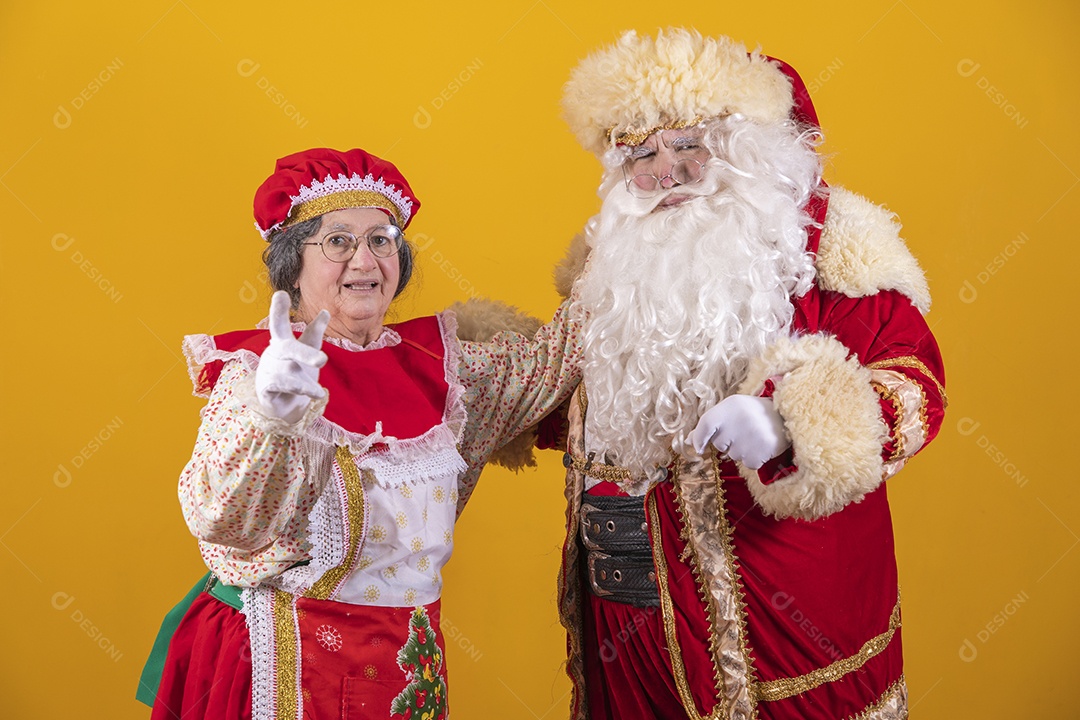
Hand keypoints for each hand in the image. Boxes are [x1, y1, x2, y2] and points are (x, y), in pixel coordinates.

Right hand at [254, 291, 329, 423]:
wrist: (285, 405)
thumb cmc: (296, 373)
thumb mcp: (306, 351)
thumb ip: (314, 333)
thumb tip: (325, 311)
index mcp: (282, 342)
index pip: (280, 325)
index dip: (279, 310)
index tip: (281, 294)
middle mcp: (273, 355)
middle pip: (288, 350)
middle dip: (305, 353)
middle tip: (323, 360)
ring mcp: (267, 372)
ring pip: (287, 376)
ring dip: (305, 384)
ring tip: (319, 392)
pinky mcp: (265, 390)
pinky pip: (281, 390)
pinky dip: (300, 392)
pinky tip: (317, 395)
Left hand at [691, 395, 790, 468]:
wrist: (787, 417)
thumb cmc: (753, 413)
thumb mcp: (731, 410)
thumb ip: (709, 425)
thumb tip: (687, 441)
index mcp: (730, 406)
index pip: (706, 424)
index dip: (699, 438)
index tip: (700, 448)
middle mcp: (739, 420)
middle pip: (719, 444)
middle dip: (728, 442)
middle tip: (743, 431)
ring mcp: (751, 437)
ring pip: (734, 456)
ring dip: (742, 451)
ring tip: (755, 436)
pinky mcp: (761, 452)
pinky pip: (747, 464)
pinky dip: (753, 459)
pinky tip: (762, 446)